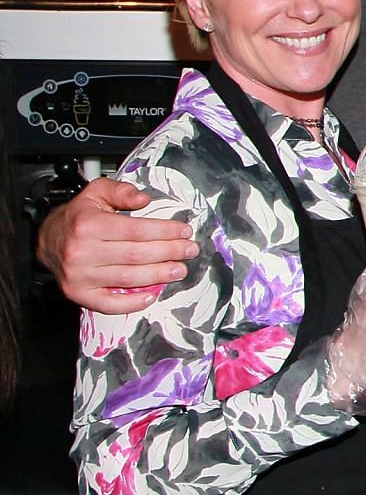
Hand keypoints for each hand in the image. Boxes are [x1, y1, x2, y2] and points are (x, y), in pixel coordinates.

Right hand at [37, 177, 196, 313]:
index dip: (165, 231)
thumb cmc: (78, 217)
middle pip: (137, 255)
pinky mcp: (78, 293)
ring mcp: (79, 275)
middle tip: (189, 250)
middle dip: (170, 252)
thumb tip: (143, 199)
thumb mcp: (96, 193)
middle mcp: (81, 251)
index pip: (136, 230)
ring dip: (160, 275)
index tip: (184, 231)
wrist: (48, 240)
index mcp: (88, 225)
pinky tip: (151, 295)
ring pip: (128, 278)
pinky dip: (132, 303)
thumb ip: (120, 191)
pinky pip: (109, 303)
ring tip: (180, 269)